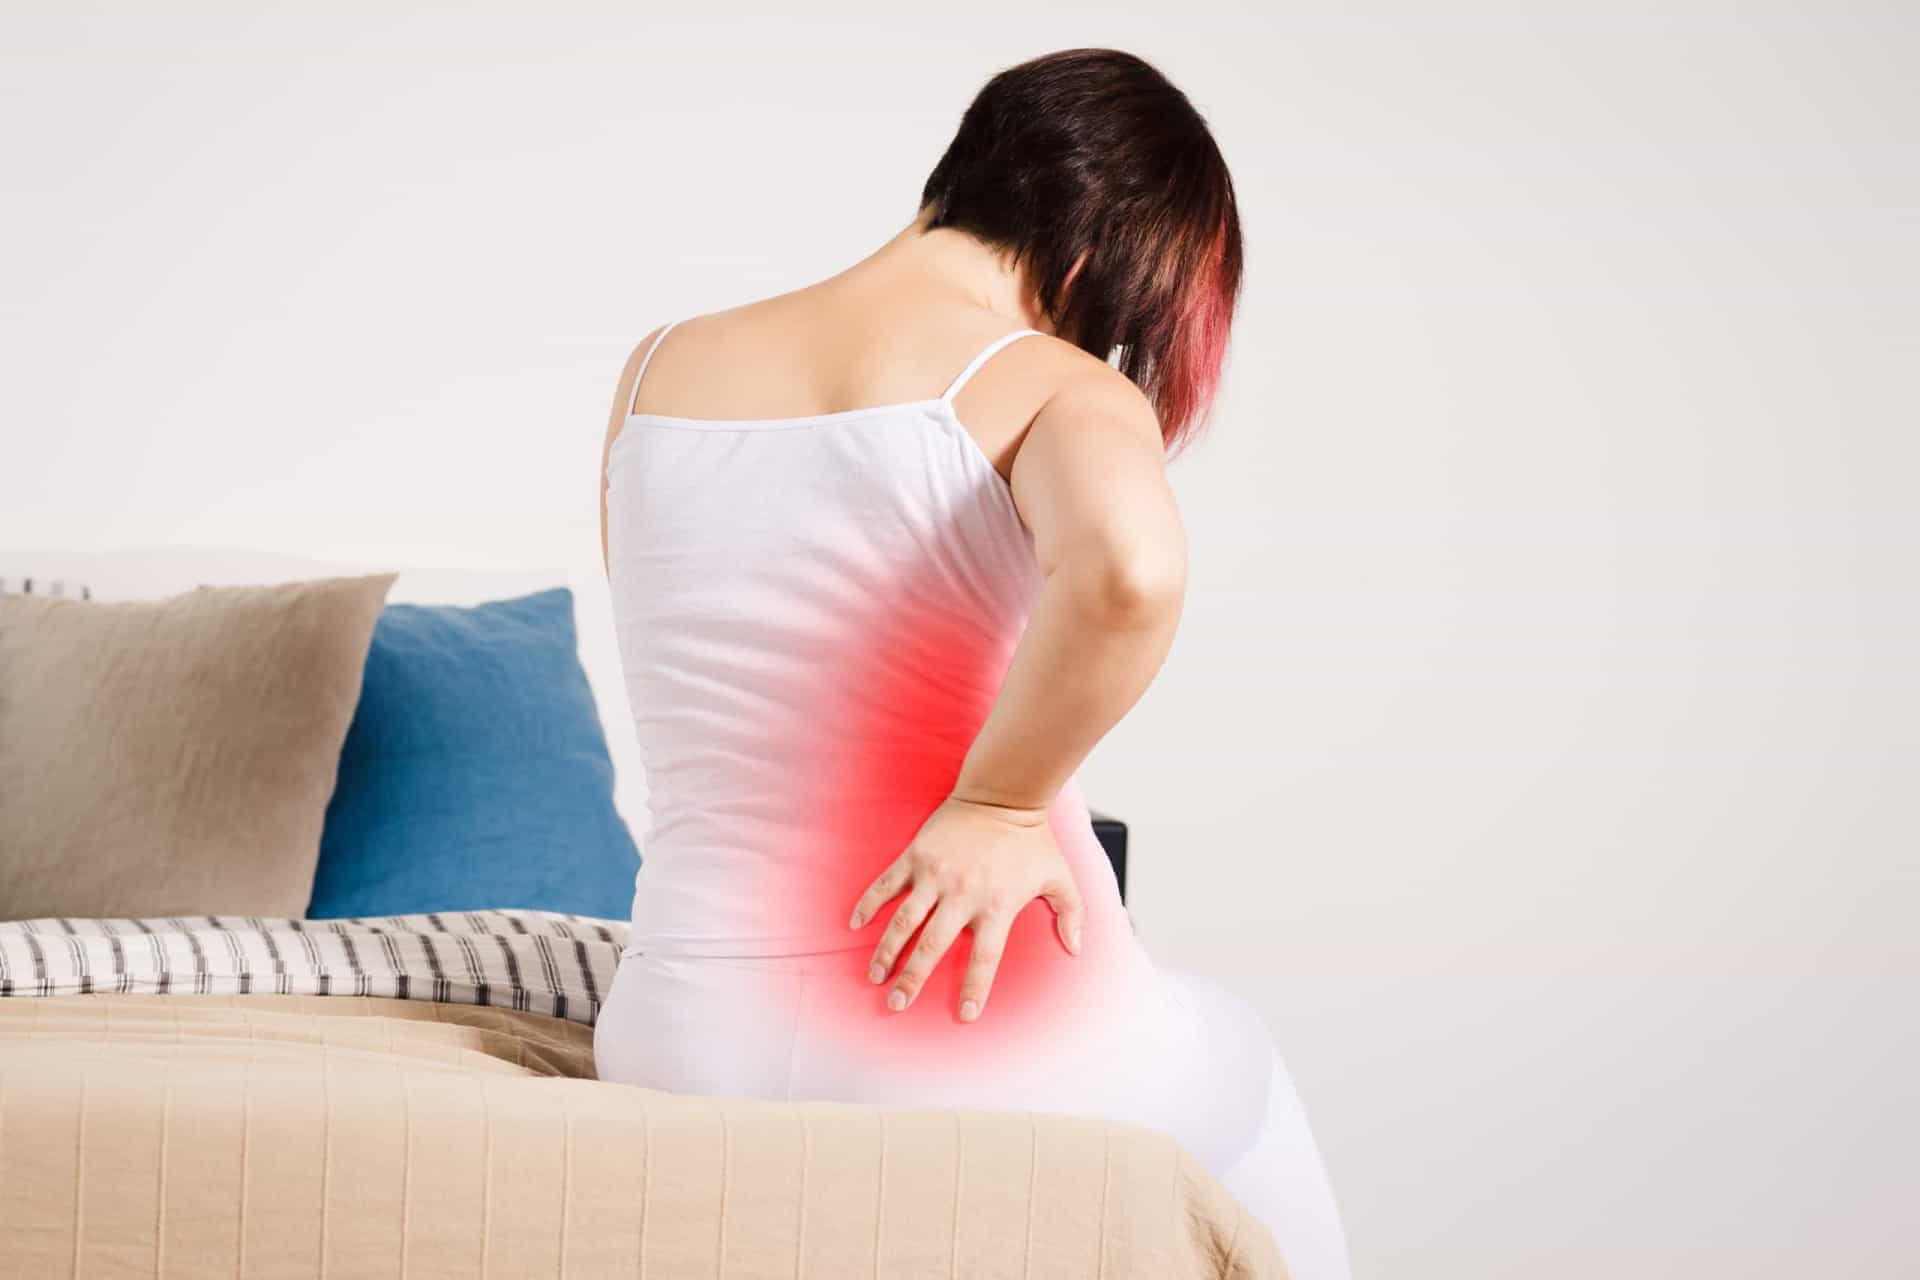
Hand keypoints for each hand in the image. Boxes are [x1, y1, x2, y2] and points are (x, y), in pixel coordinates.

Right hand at [847, 792, 1085, 1022]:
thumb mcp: (1059, 876)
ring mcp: (935, 875)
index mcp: (997, 906)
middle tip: (897, 1004)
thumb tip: (1076, 948)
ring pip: (903, 921)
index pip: (985, 958)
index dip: (975, 987)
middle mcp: (962, 894)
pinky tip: (855, 924)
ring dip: (887, 951)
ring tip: (876, 975)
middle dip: (913, 979)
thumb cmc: (1031, 839)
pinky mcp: (916, 855)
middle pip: (932, 946)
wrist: (1003, 793)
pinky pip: (886, 884)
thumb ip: (1072, 913)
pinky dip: (868, 904)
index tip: (966, 1014)